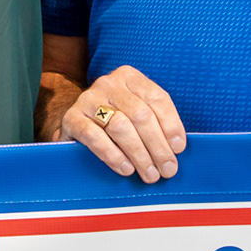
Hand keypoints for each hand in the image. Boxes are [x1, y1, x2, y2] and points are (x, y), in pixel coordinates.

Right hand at [56, 65, 187, 182]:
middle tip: (167, 169)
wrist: (76, 122)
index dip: (171, 125)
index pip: (157, 98)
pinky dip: (113, 155)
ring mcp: (88, 99)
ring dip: (139, 154)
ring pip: (120, 126)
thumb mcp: (135, 111)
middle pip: (140, 115)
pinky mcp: (71, 118)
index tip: (178, 149)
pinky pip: (94, 137)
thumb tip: (176, 148)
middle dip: (157, 146)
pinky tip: (126, 169)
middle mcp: (108, 84)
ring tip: (149, 173)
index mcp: (129, 77)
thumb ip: (155, 122)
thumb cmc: (115, 120)